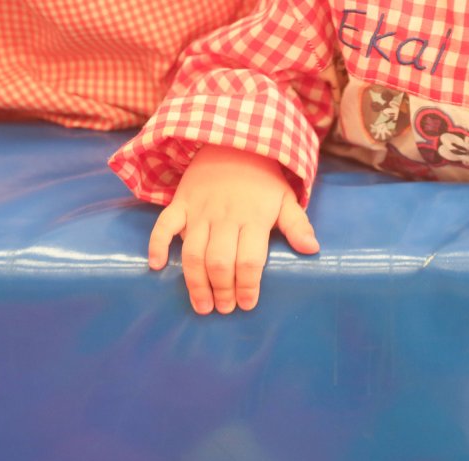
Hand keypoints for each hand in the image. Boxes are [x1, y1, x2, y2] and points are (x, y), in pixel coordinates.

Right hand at [149, 145, 319, 313]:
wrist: (232, 142)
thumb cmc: (262, 180)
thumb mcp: (285, 198)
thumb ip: (297, 225)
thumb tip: (312, 249)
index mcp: (253, 217)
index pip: (249, 260)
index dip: (247, 286)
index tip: (247, 305)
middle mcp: (224, 216)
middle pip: (219, 262)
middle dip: (222, 290)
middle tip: (225, 309)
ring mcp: (199, 210)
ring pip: (192, 252)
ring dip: (195, 282)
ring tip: (202, 305)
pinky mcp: (180, 204)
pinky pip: (163, 225)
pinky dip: (157, 245)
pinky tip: (157, 267)